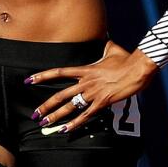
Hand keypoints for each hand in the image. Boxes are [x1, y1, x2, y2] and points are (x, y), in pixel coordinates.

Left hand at [26, 41, 158, 132]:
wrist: (137, 68)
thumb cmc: (127, 58)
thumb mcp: (112, 48)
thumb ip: (105, 45)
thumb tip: (105, 36)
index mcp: (86, 69)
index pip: (59, 72)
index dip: (43, 76)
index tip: (29, 80)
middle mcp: (86, 82)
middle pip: (61, 95)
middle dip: (46, 106)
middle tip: (36, 114)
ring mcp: (93, 93)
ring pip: (70, 107)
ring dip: (56, 116)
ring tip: (45, 124)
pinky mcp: (103, 102)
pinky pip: (85, 116)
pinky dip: (74, 124)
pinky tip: (65, 130)